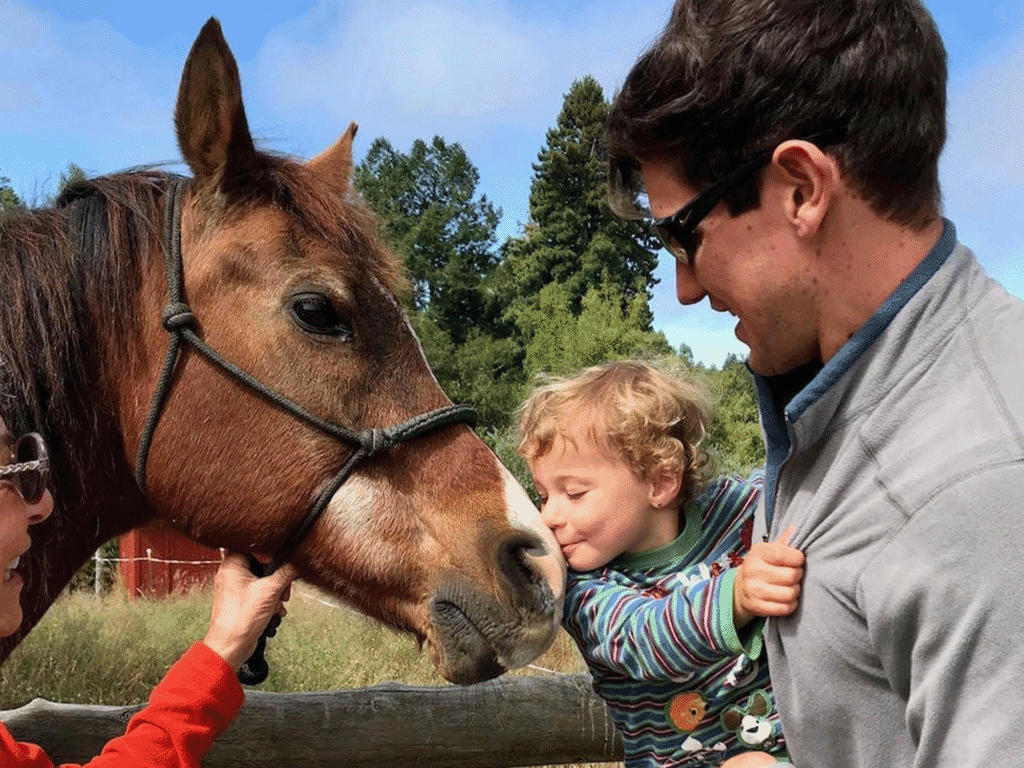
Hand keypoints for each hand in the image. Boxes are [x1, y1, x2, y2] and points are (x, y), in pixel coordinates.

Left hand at [202, 552, 297, 671]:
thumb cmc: (239, 620)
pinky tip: (275, 609)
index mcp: (232, 565)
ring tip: (279, 601)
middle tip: (283, 585)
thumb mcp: (270, 591)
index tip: (282, 552)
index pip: (252, 544)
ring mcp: (236, 588)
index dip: (269, 548)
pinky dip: (270, 600)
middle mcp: (232, 574)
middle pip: (262, 563)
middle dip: (277, 576)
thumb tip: (297, 563)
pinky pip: (260, 592)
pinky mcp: (242, 600)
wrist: (230, 646)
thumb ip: (286, 573)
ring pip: (263, 579)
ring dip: (276, 590)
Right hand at [733, 526, 804, 627]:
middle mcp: (753, 570)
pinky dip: (791, 605)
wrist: (741, 588)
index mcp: (758, 552)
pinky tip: (786, 599)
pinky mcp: (756, 606)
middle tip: (795, 574)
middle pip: (792, 575)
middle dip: (798, 575)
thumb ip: (784, 541)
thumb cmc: (762, 566)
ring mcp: (753, 590)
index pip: (786, 554)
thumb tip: (795, 527)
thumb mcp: (769, 551)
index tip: (798, 560)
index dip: (798, 559)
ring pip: (790, 593)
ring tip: (791, 587)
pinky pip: (785, 608)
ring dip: (795, 591)